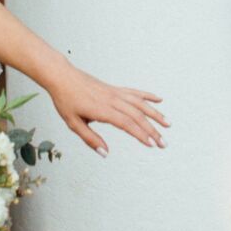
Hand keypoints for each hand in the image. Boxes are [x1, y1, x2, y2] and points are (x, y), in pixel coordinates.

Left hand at [47, 67, 168, 155]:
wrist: (62, 76)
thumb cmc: (65, 100)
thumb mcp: (73, 123)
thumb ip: (90, 138)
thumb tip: (105, 153)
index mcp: (102, 109)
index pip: (126, 123)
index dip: (140, 134)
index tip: (151, 144)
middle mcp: (112, 99)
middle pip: (137, 115)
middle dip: (152, 130)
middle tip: (163, 143)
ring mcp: (115, 92)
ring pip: (140, 103)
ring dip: (155, 114)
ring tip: (168, 124)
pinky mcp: (114, 88)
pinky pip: (134, 92)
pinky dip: (147, 96)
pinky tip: (158, 99)